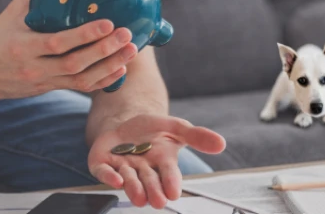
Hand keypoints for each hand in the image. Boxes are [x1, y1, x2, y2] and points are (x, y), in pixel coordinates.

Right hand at [0, 0, 137, 100]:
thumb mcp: (10, 14)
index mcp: (23, 47)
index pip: (57, 43)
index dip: (84, 35)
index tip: (107, 23)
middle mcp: (34, 68)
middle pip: (74, 64)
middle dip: (104, 51)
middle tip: (126, 36)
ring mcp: (44, 82)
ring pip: (81, 79)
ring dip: (109, 66)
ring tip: (130, 52)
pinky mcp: (51, 88)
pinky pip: (80, 88)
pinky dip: (102, 80)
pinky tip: (119, 70)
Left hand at [88, 115, 225, 208]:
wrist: (124, 123)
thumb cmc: (152, 131)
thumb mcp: (176, 127)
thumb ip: (197, 136)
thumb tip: (221, 143)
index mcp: (162, 162)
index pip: (169, 174)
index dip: (171, 183)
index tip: (174, 192)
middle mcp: (143, 169)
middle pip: (149, 182)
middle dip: (153, 191)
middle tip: (158, 201)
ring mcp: (122, 167)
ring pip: (129, 180)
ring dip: (134, 188)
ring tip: (139, 197)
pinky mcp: (103, 163)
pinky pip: (103, 172)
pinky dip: (109, 177)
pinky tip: (116, 180)